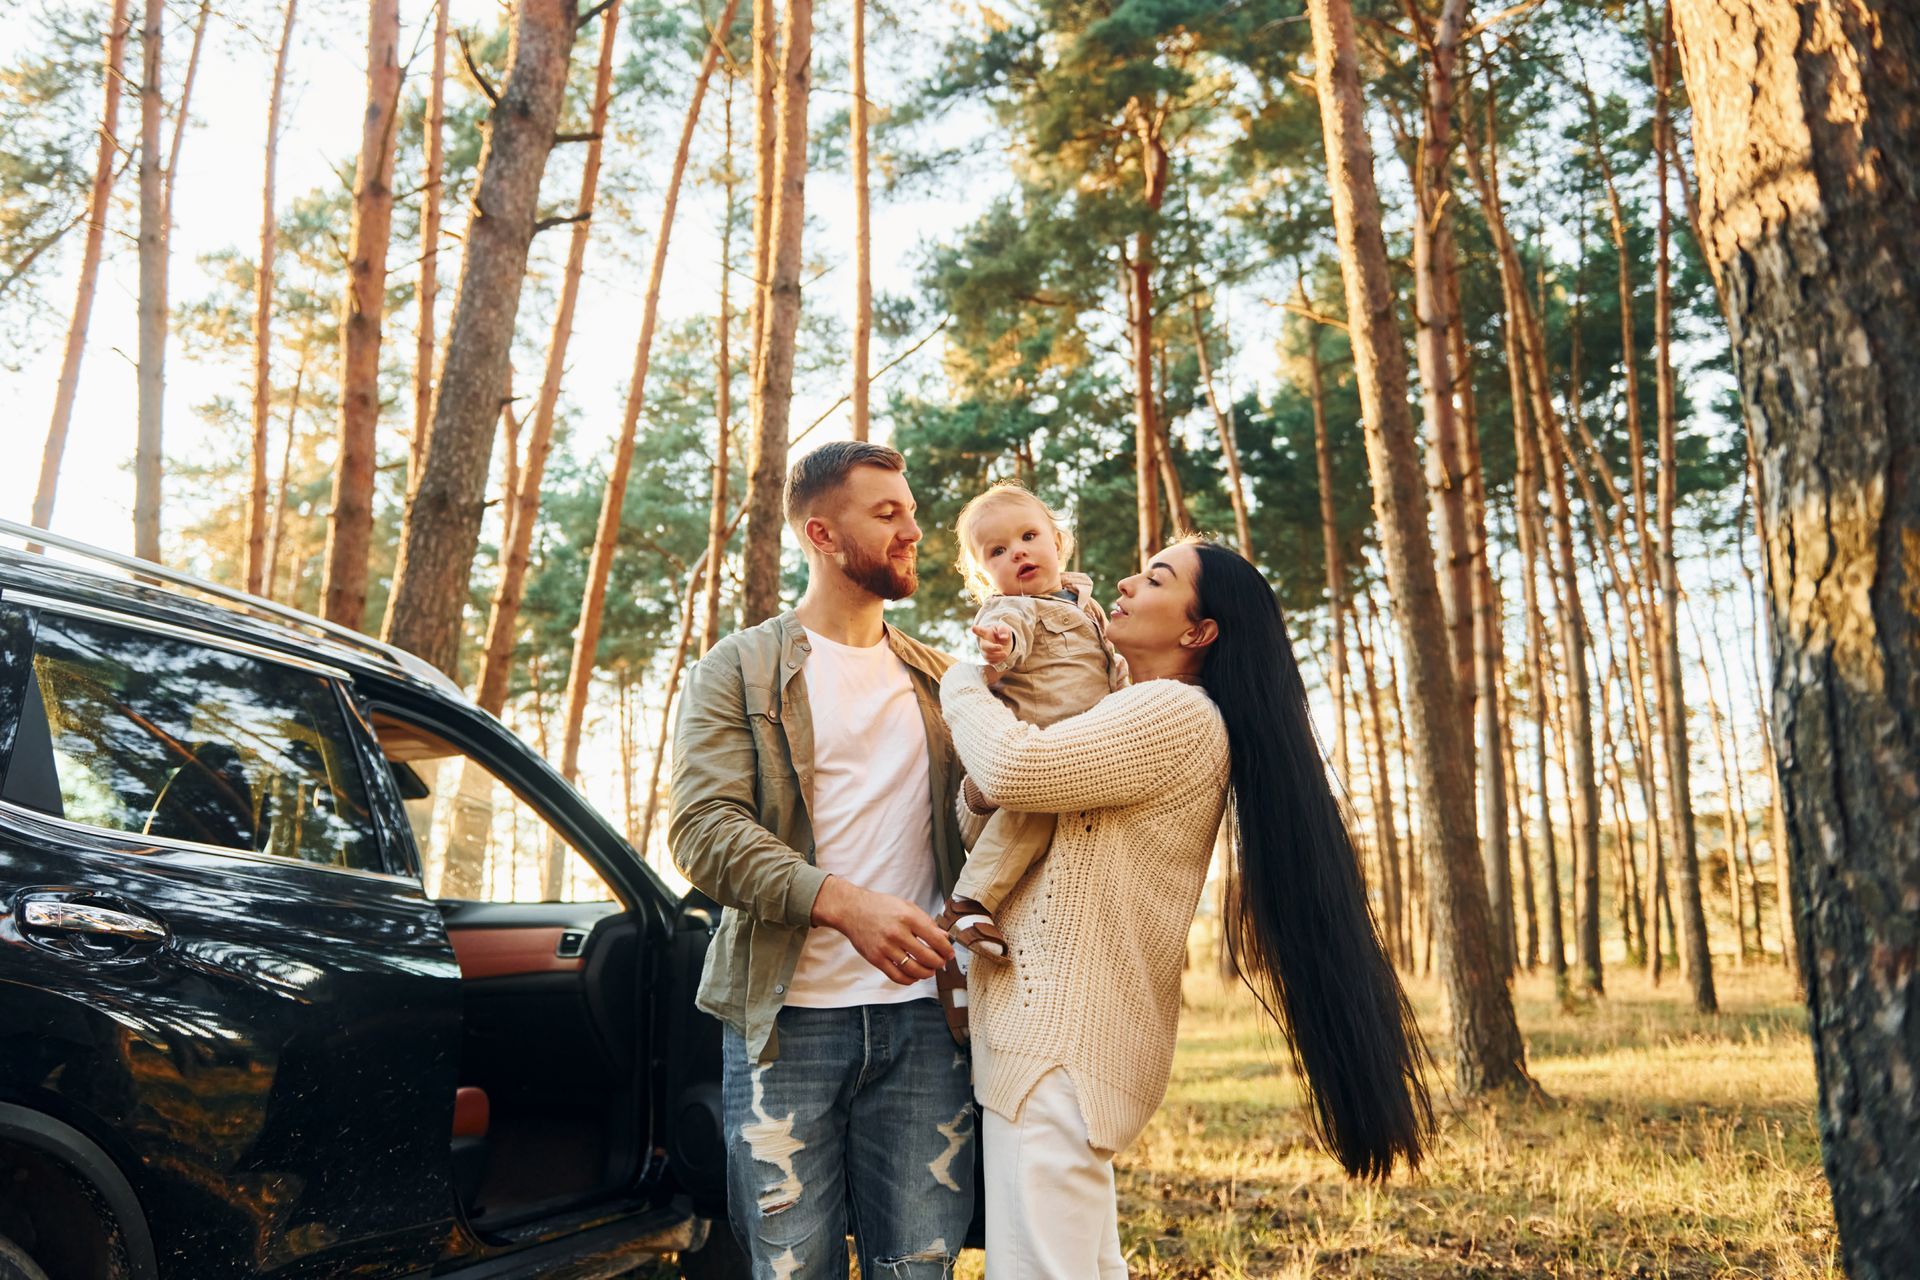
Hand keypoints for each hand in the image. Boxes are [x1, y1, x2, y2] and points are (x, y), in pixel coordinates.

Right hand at [811, 876, 953, 984]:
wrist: (852, 910)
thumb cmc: (880, 906)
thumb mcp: (907, 906)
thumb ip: (926, 921)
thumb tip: (944, 936)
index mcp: (908, 917)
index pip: (935, 939)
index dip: (946, 949)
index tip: (950, 953)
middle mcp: (897, 933)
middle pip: (927, 957)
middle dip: (938, 963)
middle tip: (941, 963)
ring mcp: (885, 948)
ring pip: (913, 969)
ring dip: (926, 973)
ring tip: (930, 971)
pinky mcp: (876, 959)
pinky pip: (897, 976)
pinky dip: (909, 980)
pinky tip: (914, 976)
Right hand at [972, 624, 1012, 678]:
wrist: (1003, 643)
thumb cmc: (1002, 633)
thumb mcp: (1005, 629)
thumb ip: (1004, 631)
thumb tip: (1003, 638)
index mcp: (986, 632)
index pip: (980, 631)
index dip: (976, 630)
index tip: (973, 628)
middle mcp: (983, 642)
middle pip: (984, 646)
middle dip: (993, 648)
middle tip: (1001, 647)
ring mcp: (984, 651)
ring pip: (987, 656)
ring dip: (998, 655)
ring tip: (1005, 653)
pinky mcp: (987, 658)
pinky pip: (991, 662)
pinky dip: (998, 660)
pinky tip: (1002, 655)